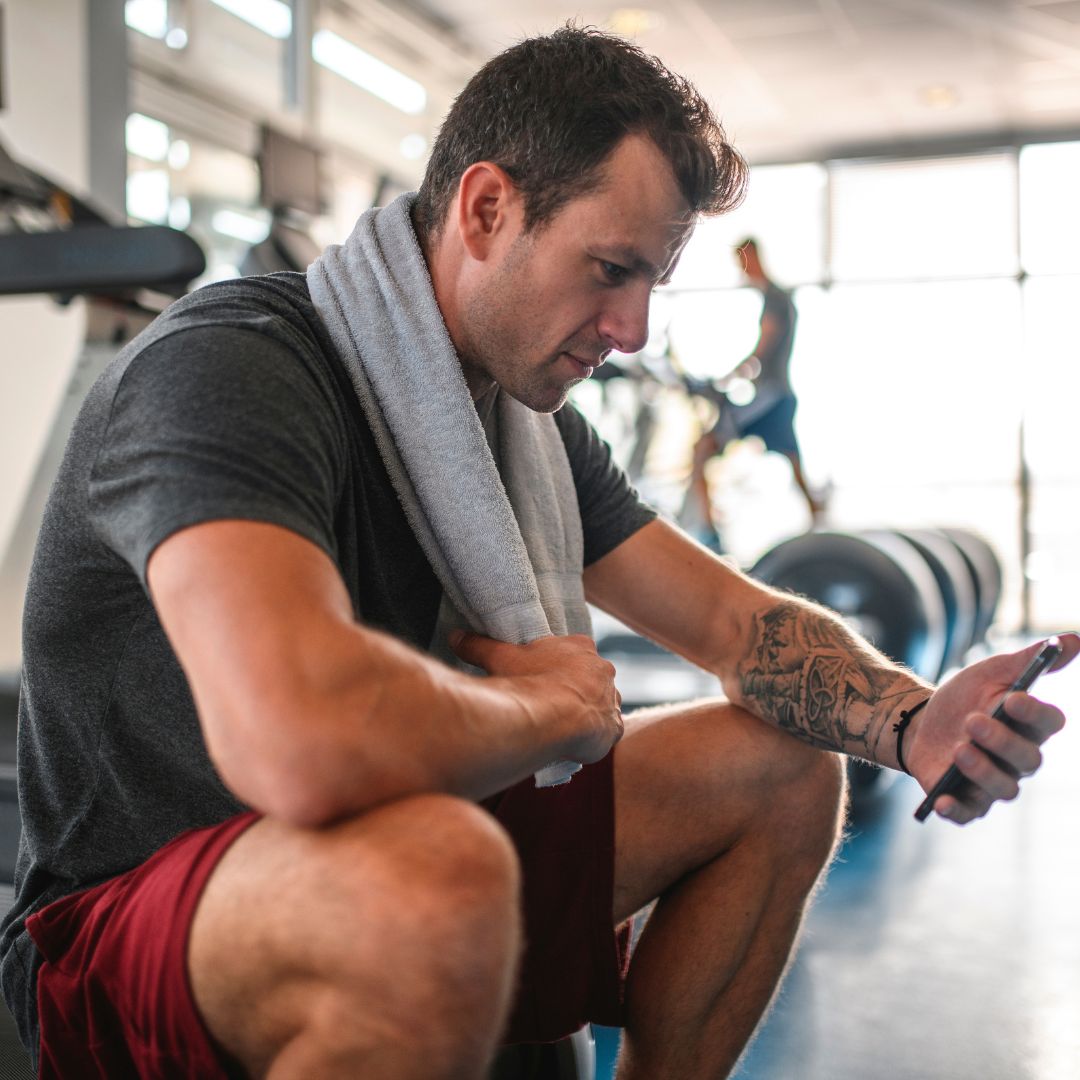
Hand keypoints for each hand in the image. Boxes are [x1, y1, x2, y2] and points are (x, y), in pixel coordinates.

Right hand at [450, 631, 623, 765]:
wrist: (555, 717)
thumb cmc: (529, 681)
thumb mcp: (500, 658)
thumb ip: (478, 646)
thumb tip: (454, 636)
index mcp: (580, 646)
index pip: (575, 652)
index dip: (559, 665)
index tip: (544, 677)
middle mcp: (603, 669)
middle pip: (590, 678)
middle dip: (574, 689)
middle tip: (550, 704)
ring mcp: (612, 698)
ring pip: (600, 704)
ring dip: (586, 712)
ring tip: (561, 726)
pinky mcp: (615, 726)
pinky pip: (607, 730)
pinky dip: (595, 735)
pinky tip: (577, 742)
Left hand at [905, 633, 1078, 822]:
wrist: (921, 721)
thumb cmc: (966, 697)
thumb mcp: (992, 673)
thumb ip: (1030, 660)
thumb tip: (1074, 638)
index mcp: (1029, 726)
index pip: (1049, 724)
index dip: (1034, 713)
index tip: (1013, 698)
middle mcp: (1019, 759)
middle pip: (1028, 758)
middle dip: (1001, 740)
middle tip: (973, 721)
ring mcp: (994, 782)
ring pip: (1004, 788)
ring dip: (982, 770)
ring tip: (959, 748)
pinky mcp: (965, 800)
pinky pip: (967, 813)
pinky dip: (956, 809)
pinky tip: (941, 801)